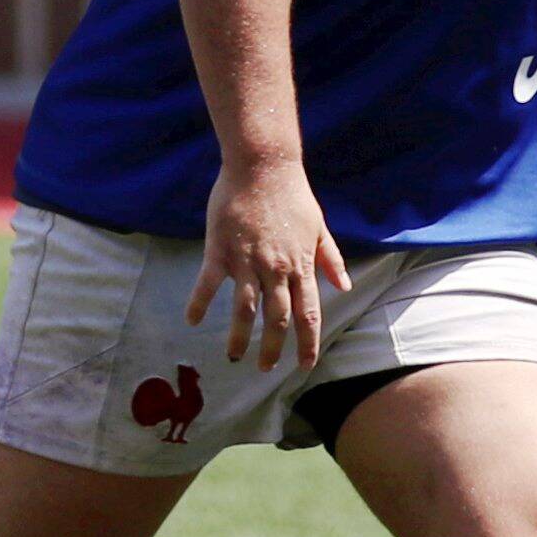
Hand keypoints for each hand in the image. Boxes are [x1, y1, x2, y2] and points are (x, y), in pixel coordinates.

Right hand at [188, 157, 349, 370]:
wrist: (263, 167)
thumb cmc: (293, 196)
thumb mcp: (320, 228)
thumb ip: (331, 260)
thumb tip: (345, 286)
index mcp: (301, 266)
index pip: (308, 313)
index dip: (307, 342)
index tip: (304, 365)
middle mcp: (276, 269)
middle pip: (277, 318)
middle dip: (274, 348)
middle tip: (266, 368)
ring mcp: (247, 261)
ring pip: (244, 309)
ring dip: (240, 336)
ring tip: (234, 356)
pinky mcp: (220, 250)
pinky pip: (208, 283)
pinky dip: (199, 303)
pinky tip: (192, 321)